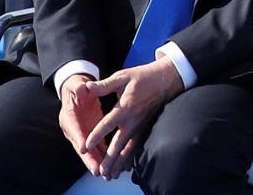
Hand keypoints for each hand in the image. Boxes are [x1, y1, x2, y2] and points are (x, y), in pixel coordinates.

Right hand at [58, 74, 107, 176]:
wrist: (79, 89)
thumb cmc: (78, 86)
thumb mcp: (78, 84)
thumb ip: (79, 87)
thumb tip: (82, 88)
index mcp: (68, 115)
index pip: (73, 128)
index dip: (79, 138)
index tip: (84, 148)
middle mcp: (72, 128)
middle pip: (80, 145)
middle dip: (88, 158)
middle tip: (96, 169)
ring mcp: (80, 132)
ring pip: (87, 150)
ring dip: (95, 161)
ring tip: (103, 173)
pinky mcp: (89, 134)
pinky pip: (95, 146)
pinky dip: (101, 155)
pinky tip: (108, 165)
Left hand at [83, 57, 184, 179]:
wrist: (166, 80)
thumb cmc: (142, 77)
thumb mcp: (122, 77)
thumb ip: (104, 85)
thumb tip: (87, 87)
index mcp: (125, 107)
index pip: (108, 124)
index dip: (96, 136)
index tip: (86, 147)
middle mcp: (133, 120)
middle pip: (119, 144)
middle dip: (110, 159)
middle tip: (102, 172)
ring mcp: (141, 126)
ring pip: (129, 149)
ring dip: (120, 163)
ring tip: (112, 175)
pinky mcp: (145, 128)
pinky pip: (137, 146)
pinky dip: (131, 159)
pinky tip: (126, 168)